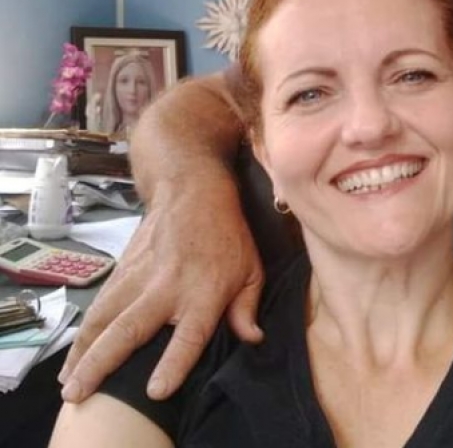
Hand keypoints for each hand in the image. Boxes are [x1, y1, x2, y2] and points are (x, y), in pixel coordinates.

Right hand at [58, 198, 264, 402]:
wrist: (192, 191)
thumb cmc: (227, 234)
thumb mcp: (250, 268)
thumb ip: (247, 307)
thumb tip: (252, 339)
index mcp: (204, 291)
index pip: (189, 333)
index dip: (174, 362)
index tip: (156, 390)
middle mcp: (167, 287)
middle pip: (130, 328)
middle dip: (103, 363)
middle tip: (82, 392)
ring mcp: (140, 276)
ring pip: (105, 317)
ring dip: (83, 351)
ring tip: (70, 383)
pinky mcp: (122, 269)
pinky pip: (100, 305)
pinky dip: (84, 331)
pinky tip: (74, 355)